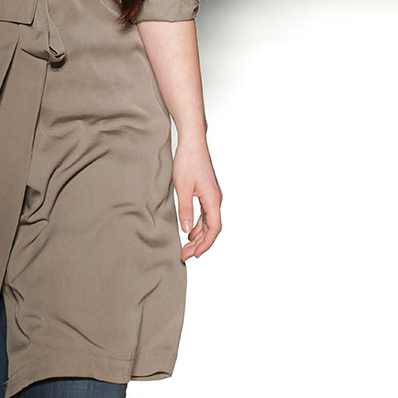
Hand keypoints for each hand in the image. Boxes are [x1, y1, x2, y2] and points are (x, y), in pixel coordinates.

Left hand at [173, 139, 221, 259]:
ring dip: (199, 235)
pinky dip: (198, 225)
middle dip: (200, 244)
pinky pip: (205, 214)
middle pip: (212, 228)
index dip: (205, 244)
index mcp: (213, 199)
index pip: (214, 229)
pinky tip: (190, 231)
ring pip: (209, 222)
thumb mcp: (182, 187)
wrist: (192, 142)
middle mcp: (215, 199)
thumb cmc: (188, 160)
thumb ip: (185, 209)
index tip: (194, 254)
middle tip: (185, 254)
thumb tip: (187, 231)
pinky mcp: (207, 192)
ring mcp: (212, 196)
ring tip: (186, 246)